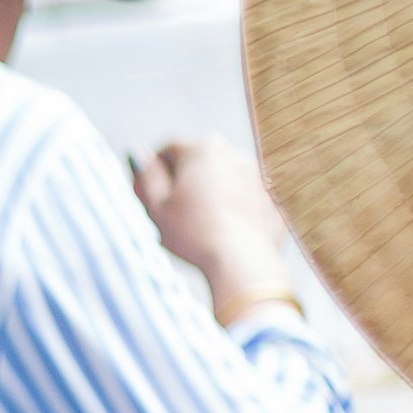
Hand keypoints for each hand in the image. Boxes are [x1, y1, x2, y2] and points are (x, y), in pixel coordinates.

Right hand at [135, 138, 296, 320]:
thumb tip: (139, 156)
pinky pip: (246, 198)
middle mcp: (233, 154)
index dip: (154, 171)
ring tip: (201, 226)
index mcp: (201, 149)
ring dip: (211, 194)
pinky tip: (224, 232)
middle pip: (199, 161)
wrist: (242, 262)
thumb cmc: (194, 235)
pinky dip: (234, 209)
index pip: (168, 149)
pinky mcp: (272, 198)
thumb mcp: (156, 207)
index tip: (150, 195)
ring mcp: (258, 175)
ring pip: (225, 179)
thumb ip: (145, 176)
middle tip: (174, 213)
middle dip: (185, 181)